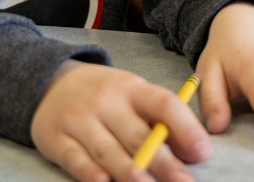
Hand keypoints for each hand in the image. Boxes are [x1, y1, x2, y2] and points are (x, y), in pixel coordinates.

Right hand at [31, 60, 212, 181]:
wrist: (50, 82)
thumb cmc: (104, 94)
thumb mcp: (132, 94)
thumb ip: (160, 119)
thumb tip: (193, 149)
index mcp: (131, 88)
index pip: (163, 103)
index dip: (185, 127)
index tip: (203, 151)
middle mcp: (106, 102)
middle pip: (138, 135)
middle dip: (163, 162)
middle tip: (184, 181)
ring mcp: (80, 120)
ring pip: (107, 150)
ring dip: (130, 171)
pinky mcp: (57, 139)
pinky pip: (75, 158)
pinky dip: (89, 172)